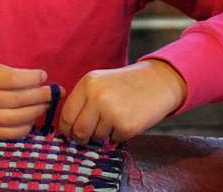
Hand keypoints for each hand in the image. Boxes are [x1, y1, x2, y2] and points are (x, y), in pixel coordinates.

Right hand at [0, 59, 62, 139]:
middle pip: (16, 100)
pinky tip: (32, 118)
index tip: (44, 76)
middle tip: (53, 92)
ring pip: (14, 119)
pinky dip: (24, 127)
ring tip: (46, 104)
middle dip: (40, 96)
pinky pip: (8, 133)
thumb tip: (42, 82)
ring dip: (36, 112)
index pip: (12, 79)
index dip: (32, 78)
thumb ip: (12, 74)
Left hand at [59, 59, 187, 144]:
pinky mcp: (126, 126)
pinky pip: (113, 140)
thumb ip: (82, 101)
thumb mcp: (98, 83)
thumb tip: (67, 128)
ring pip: (95, 137)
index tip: (69, 133)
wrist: (155, 83)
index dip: (66, 129)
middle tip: (87, 137)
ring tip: (112, 119)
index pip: (66, 115)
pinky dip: (117, 135)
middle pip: (78, 131)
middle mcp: (97, 97)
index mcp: (87, 84)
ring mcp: (111, 112)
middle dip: (81, 138)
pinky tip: (125, 120)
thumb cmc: (123, 85)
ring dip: (101, 134)